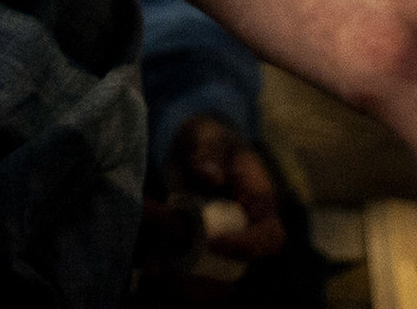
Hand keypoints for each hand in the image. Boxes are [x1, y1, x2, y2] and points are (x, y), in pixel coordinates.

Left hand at [133, 111, 286, 301]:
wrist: (195, 149)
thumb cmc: (209, 140)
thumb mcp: (207, 136)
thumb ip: (208, 152)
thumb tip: (210, 176)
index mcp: (259, 203)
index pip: (270, 236)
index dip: (246, 246)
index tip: (212, 242)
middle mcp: (245, 231)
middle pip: (238, 270)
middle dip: (201, 273)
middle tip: (165, 263)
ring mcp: (224, 245)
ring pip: (213, 280)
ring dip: (181, 278)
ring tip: (151, 266)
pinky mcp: (200, 251)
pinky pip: (191, 275)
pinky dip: (168, 273)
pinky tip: (146, 265)